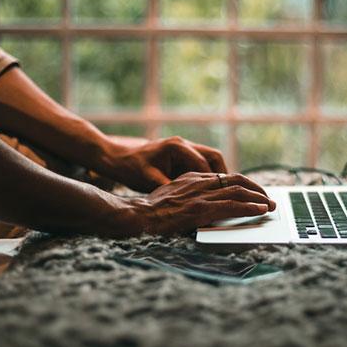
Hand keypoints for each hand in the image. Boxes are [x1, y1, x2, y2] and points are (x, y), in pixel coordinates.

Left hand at [100, 136, 227, 192]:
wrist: (119, 159)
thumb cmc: (131, 169)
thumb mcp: (149, 181)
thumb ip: (171, 188)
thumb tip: (189, 202)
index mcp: (177, 147)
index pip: (204, 164)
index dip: (213, 182)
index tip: (219, 197)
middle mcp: (184, 144)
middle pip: (214, 157)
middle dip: (223, 176)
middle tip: (227, 194)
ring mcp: (185, 148)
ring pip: (211, 160)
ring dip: (217, 176)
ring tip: (220, 195)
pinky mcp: (183, 155)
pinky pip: (202, 164)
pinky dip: (207, 177)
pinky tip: (208, 192)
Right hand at [124, 172, 276, 234]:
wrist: (136, 215)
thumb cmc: (148, 210)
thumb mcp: (170, 195)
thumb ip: (187, 195)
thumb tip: (202, 204)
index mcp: (192, 178)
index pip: (224, 176)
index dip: (242, 183)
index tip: (253, 191)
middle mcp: (199, 182)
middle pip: (235, 179)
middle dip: (255, 188)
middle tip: (268, 198)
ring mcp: (200, 196)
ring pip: (237, 191)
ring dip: (258, 198)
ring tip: (270, 205)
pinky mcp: (201, 210)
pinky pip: (231, 206)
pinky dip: (250, 207)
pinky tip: (260, 210)